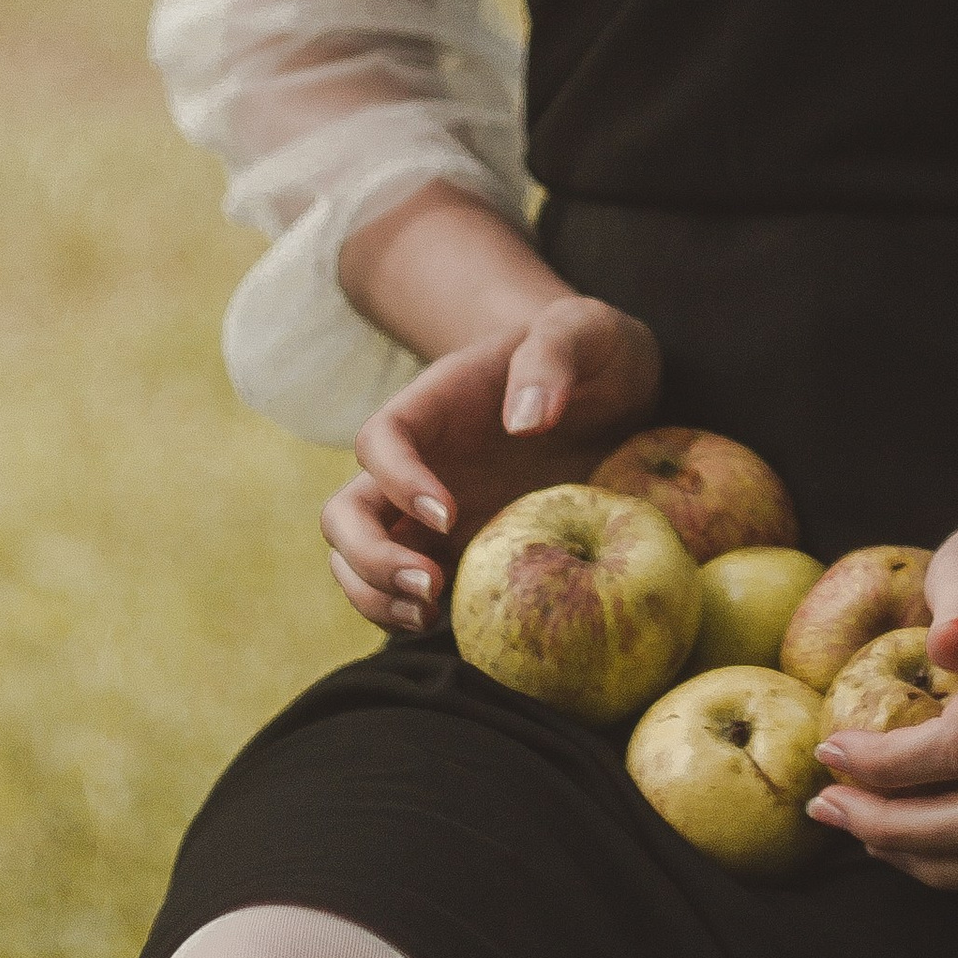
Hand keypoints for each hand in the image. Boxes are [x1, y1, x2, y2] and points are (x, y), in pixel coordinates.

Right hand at [321, 298, 661, 638]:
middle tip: (430, 586)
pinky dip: (408, 614)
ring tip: (430, 616)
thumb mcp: (586, 330)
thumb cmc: (593, 353)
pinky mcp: (460, 550)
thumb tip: (525, 422)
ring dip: (375, 595)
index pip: (380, 442)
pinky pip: (406, 588)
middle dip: (369, 556)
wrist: (612, 391)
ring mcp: (431, 513)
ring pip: (358, 559)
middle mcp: (419, 464)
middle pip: (346, 513)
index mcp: (434, 406)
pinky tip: (453, 626)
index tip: (450, 514)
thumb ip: (554, 355)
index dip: (398, 481)